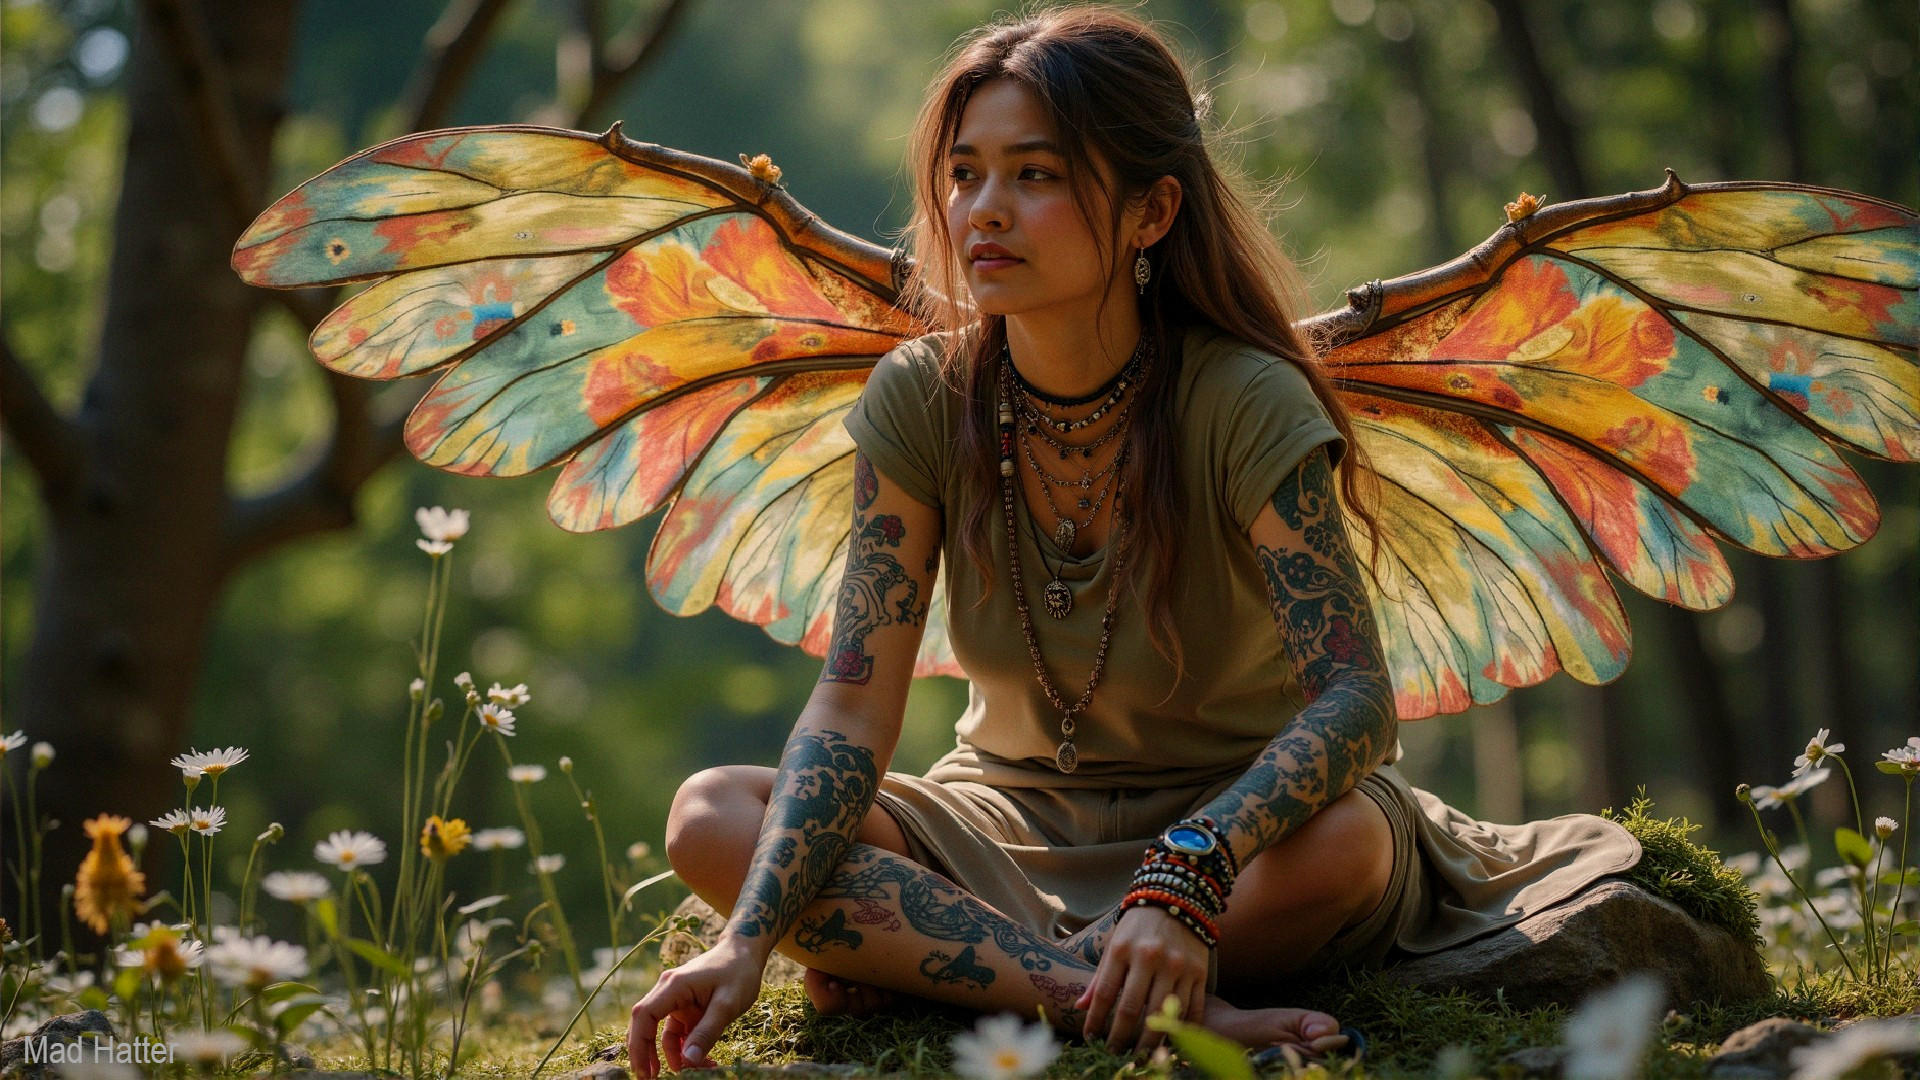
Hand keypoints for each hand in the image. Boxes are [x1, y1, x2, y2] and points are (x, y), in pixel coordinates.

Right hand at [627, 938, 765, 1077]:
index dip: (638, 1045)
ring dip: (671, 1055)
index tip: (643, 1070)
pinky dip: (685, 1048)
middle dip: (646, 1054)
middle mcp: (668, 991)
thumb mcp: (727, 1004)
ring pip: (662, 1033)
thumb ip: (707, 1032)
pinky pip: (678, 1032)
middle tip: (651, 1079)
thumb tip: (689, 1061)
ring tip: (691, 1073)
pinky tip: (701, 1061)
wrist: (746, 952)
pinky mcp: (685, 1008)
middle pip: (645, 1025)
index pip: (644, 1015)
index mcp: (674, 985)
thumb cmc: (738, 972)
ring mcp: (676, 1000)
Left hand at [1076, 904, 1209, 1056]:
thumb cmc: (1139, 925)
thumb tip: (1081, 1006)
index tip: (1090, 1039)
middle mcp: (1150, 958)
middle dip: (1120, 1038)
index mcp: (1123, 949)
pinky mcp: (1199, 972)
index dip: (1095, 1021)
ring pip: (1163, 1014)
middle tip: (1113, 1055)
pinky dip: (1182, 1029)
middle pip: (1132, 1009)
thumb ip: (1099, 977)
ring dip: (1149, 1041)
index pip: (1104, 994)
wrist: (1177, 897)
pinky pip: (1191, 1009)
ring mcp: (1177, 966)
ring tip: (1139, 1056)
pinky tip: (1170, 1041)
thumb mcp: (1115, 943)